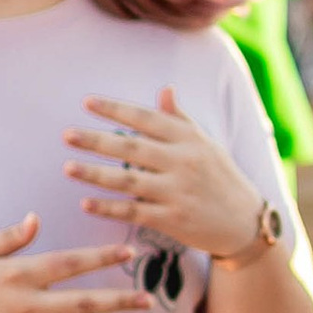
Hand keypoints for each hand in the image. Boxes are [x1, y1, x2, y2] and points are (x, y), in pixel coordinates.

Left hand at [64, 91, 269, 259]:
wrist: (246, 223)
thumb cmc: (221, 179)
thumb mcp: (207, 145)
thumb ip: (180, 119)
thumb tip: (165, 89)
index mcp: (189, 140)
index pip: (146, 119)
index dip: (116, 110)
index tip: (86, 103)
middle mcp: (184, 163)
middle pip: (132, 148)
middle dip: (96, 141)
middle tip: (66, 135)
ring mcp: (179, 192)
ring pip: (129, 180)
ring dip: (95, 174)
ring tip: (67, 168)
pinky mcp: (174, 219)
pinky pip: (135, 211)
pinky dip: (109, 208)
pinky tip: (86, 203)